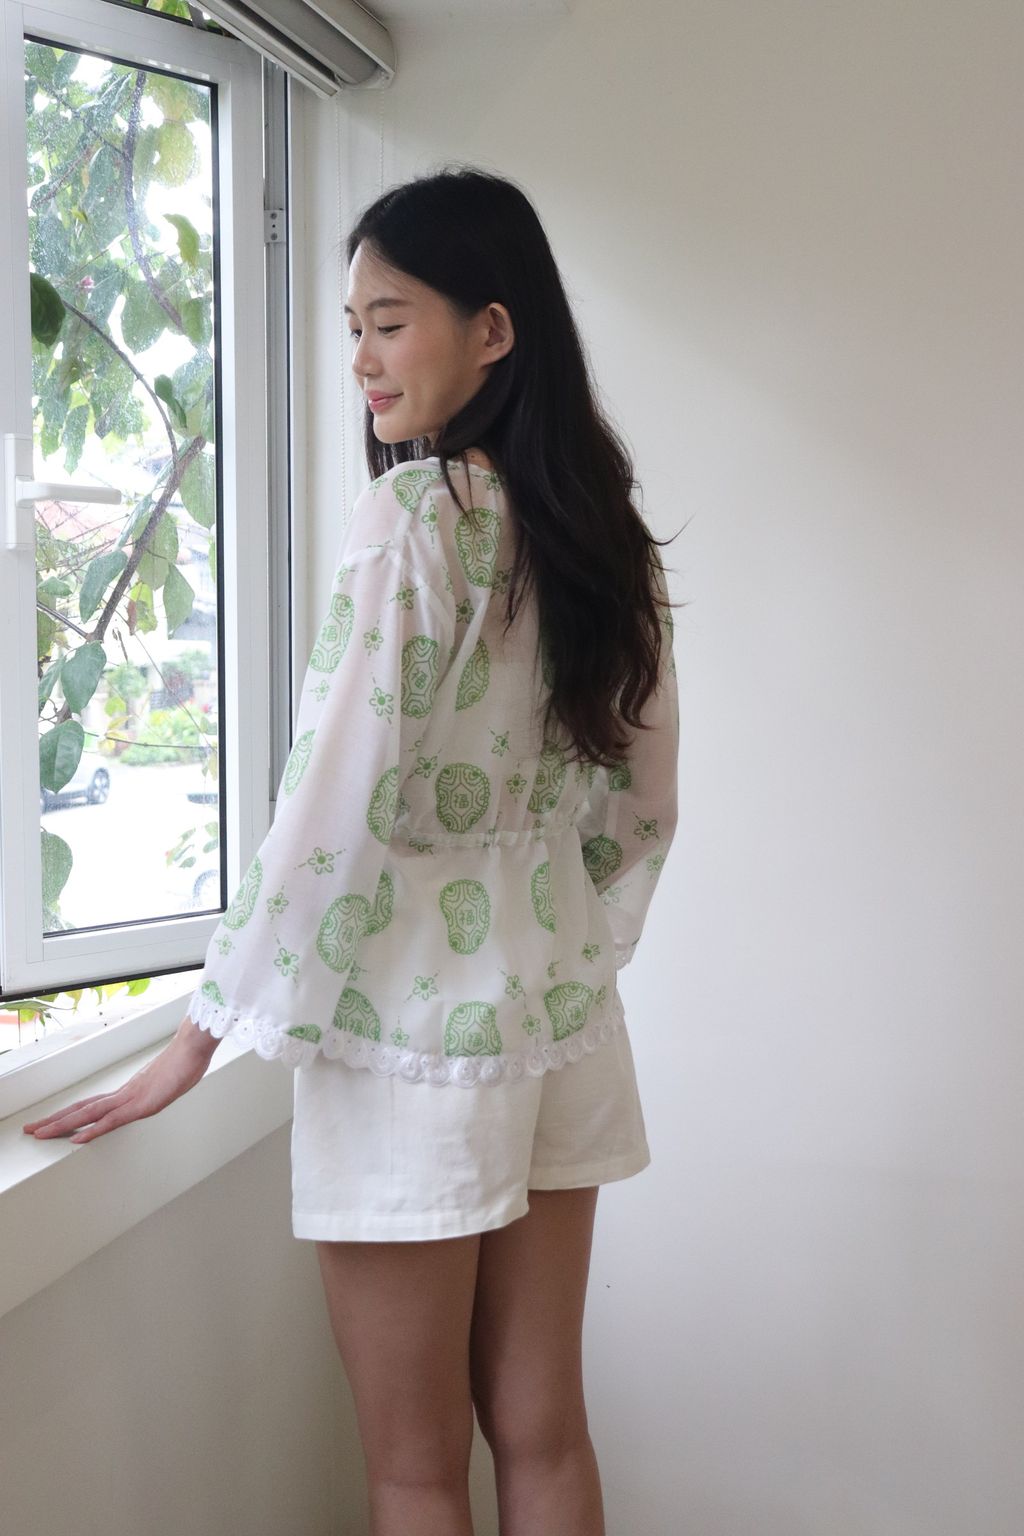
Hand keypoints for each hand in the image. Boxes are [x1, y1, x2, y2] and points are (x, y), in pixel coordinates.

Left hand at [21, 1016, 219, 1144]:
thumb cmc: (185, 1062)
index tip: (53, 1121)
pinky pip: (111, 1121)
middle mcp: (123, 1095)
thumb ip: (158, 1089)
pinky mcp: (140, 1105)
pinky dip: (92, 1131)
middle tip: (32, 1129)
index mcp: (128, 1092)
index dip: (70, 1114)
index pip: (91, 1105)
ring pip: (88, 1115)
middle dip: (55, 1121)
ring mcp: (130, 1099)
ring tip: (41, 1133)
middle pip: (82, 1109)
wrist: (192, 1047)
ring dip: (62, 1125)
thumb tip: (158, 1091)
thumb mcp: (169, 1082)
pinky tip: (77, 1139)